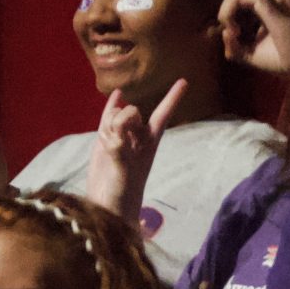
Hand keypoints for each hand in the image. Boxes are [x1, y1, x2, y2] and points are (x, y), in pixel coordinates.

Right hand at [83, 78, 186, 226]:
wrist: (107, 208)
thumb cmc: (122, 194)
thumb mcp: (124, 170)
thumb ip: (121, 146)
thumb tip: (116, 126)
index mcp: (150, 143)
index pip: (162, 115)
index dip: (172, 97)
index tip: (184, 80)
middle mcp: (137, 137)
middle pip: (131, 111)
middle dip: (122, 118)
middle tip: (116, 144)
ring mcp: (120, 137)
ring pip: (115, 114)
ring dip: (109, 122)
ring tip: (107, 145)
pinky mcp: (104, 141)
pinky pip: (107, 118)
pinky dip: (111, 105)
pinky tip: (117, 93)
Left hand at [232, 0, 289, 80]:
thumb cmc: (282, 59)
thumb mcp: (250, 55)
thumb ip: (234, 48)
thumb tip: (224, 36)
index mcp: (265, 7)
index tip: (233, 26)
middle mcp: (268, 0)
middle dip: (224, 13)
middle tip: (233, 35)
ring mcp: (272, 1)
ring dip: (227, 12)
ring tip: (234, 31)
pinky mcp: (275, 7)